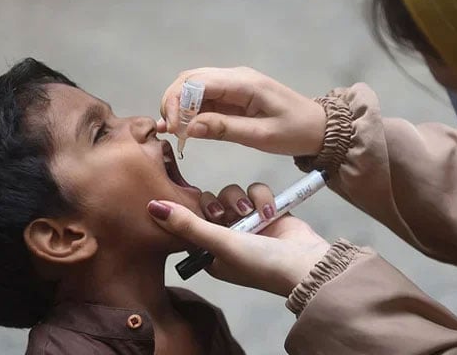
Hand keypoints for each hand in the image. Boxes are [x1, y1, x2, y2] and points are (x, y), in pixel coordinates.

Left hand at [147, 183, 329, 296]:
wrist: (306, 265)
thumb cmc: (259, 263)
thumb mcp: (219, 244)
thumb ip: (187, 225)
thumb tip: (150, 207)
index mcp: (210, 253)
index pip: (189, 224)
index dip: (190, 213)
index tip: (197, 211)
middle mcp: (227, 238)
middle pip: (210, 204)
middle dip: (219, 204)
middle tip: (226, 215)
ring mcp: (248, 224)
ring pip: (232, 194)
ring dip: (241, 200)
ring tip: (253, 214)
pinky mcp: (268, 212)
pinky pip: (255, 192)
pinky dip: (262, 198)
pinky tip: (270, 211)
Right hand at [157, 67, 326, 155]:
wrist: (319, 128)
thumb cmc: (295, 132)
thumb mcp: (261, 136)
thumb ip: (225, 129)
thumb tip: (189, 128)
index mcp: (243, 83)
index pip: (197, 82)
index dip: (178, 103)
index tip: (173, 129)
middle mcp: (234, 76)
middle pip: (190, 79)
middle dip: (174, 102)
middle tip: (169, 131)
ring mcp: (233, 83)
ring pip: (193, 86)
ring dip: (180, 106)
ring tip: (175, 131)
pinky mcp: (233, 94)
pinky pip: (204, 96)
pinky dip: (191, 110)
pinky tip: (187, 128)